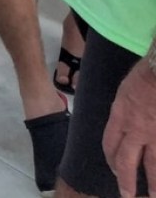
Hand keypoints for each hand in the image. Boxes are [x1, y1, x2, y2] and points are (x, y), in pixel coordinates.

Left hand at [103, 60, 155, 197]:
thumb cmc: (145, 76)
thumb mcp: (125, 92)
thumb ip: (125, 111)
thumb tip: (128, 123)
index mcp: (120, 117)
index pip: (110, 144)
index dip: (111, 159)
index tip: (114, 168)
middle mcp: (135, 130)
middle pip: (127, 161)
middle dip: (126, 180)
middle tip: (127, 195)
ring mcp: (154, 135)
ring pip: (152, 165)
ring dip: (153, 184)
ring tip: (153, 196)